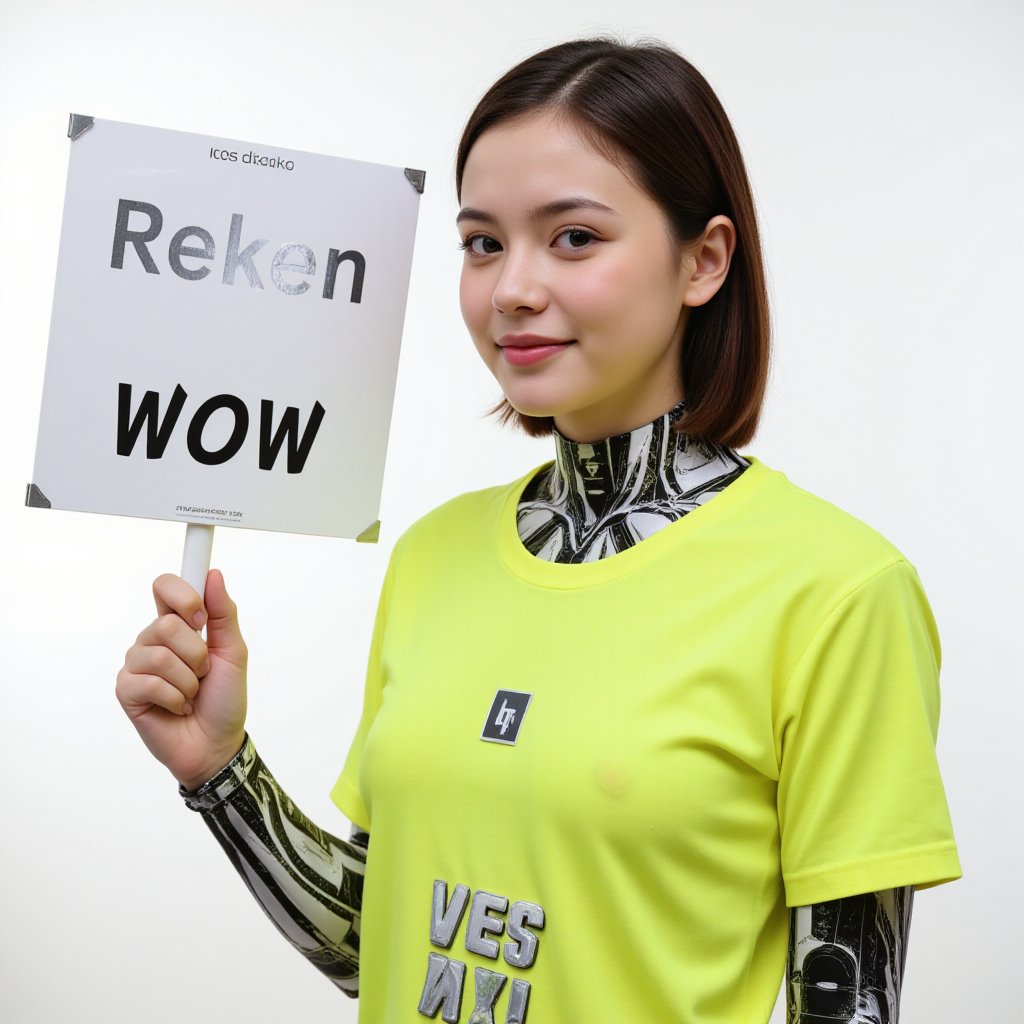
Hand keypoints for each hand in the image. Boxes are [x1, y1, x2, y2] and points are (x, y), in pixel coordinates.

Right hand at [115, 569, 247, 790]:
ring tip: (192, 693)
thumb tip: (213, 575)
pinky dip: (176, 697)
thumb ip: (223, 614)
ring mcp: (137, 665)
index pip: (165, 587)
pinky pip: (150, 682)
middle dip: (197, 653)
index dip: (182, 595)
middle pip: (166, 623)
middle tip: (203, 672)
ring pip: (159, 654)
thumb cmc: (224, 698)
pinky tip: (178, 707)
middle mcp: (153, 640)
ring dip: (188, 680)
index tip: (201, 616)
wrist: (217, 743)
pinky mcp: (127, 690)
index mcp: (178, 625)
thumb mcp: (234, 653)